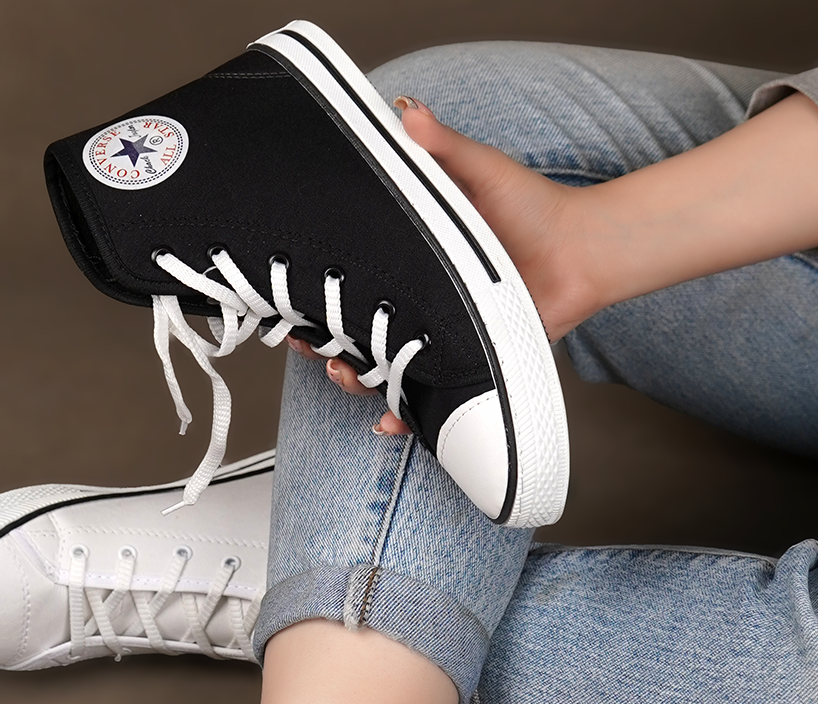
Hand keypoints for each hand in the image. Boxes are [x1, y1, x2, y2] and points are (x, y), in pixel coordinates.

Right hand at [309, 90, 817, 427]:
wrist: (583, 252)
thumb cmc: (534, 208)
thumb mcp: (478, 171)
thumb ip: (441, 148)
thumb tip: (404, 112)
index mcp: (408, 261)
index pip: (348, 284)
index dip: (315, 296)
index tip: (290, 302)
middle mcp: (416, 303)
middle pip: (354, 334)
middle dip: (326, 347)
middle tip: (314, 346)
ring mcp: (437, 337)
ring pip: (381, 371)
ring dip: (357, 381)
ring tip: (348, 377)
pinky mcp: (464, 364)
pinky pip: (428, 398)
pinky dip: (406, 415)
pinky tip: (390, 421)